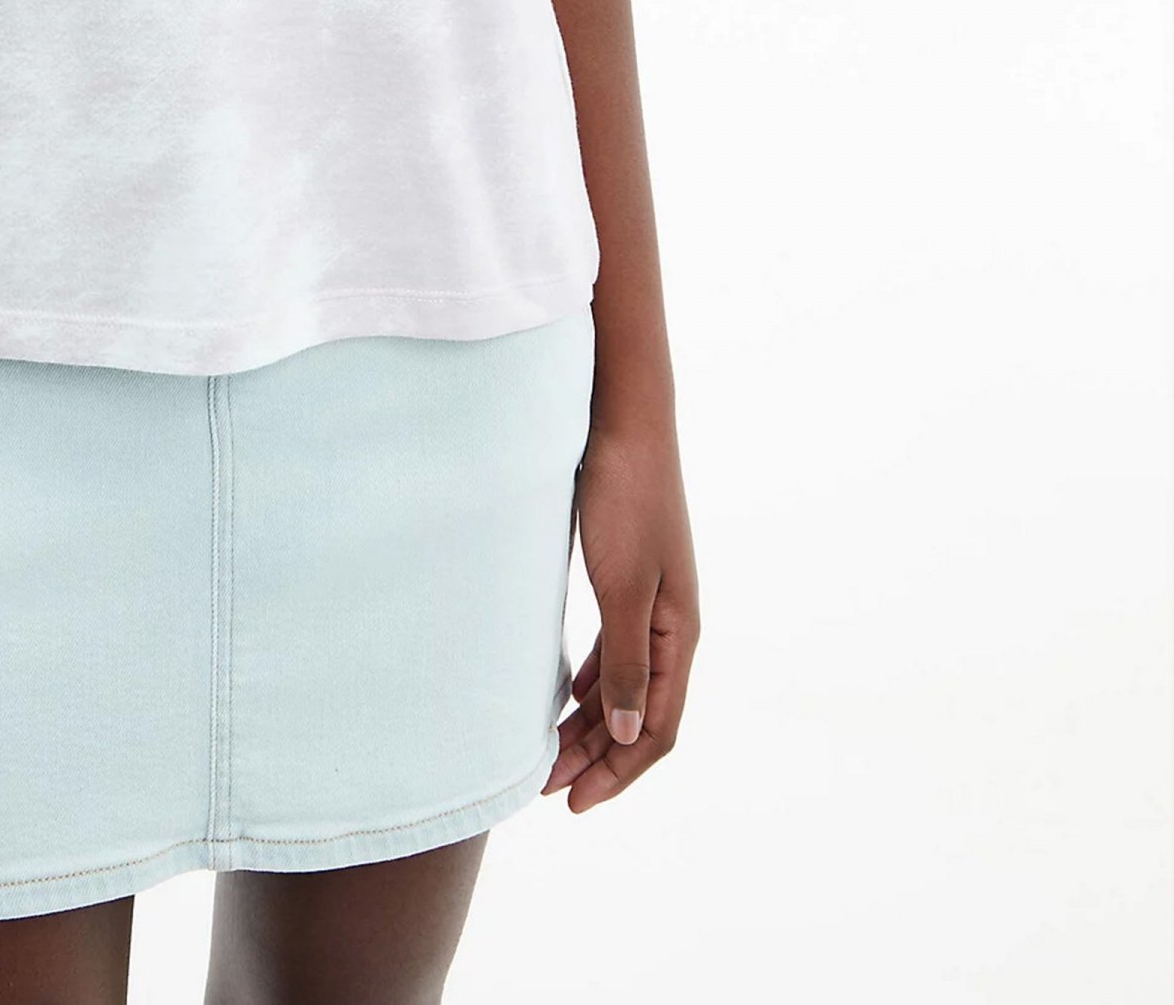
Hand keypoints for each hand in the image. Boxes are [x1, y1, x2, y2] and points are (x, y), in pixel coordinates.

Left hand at [541, 416, 698, 811]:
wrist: (623, 423)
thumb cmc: (625, 499)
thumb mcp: (624, 586)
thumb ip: (629, 661)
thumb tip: (631, 737)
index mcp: (680, 634)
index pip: (658, 729)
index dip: (619, 773)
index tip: (572, 802)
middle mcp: (671, 626)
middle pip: (639, 714)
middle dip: (596, 756)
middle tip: (546, 790)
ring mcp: (650, 602)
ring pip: (623, 684)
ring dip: (590, 723)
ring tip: (548, 755)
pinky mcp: (626, 578)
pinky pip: (613, 651)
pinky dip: (591, 681)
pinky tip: (564, 694)